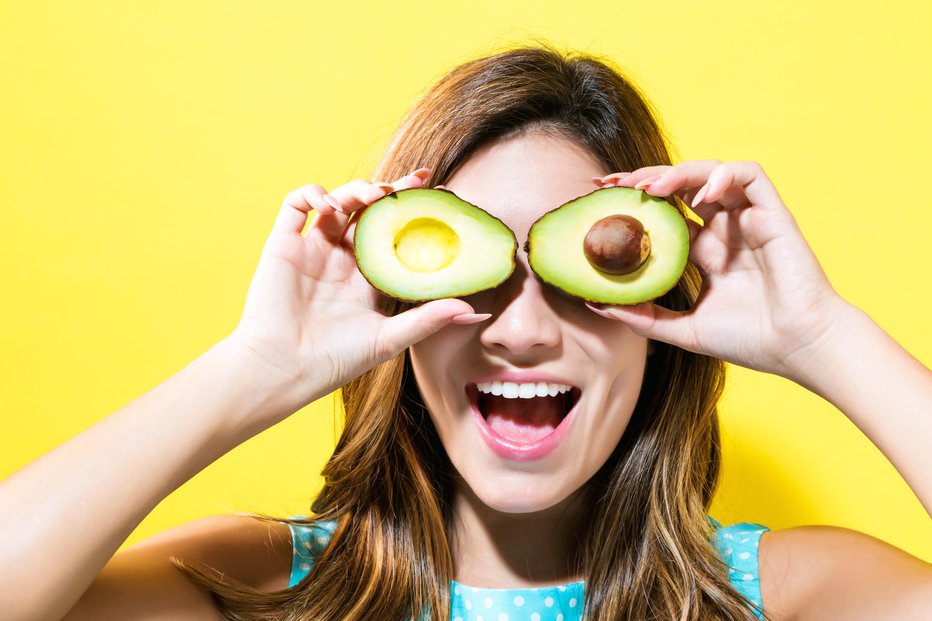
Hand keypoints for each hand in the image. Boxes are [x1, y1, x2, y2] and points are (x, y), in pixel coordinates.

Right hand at [229, 168, 488, 410]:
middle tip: (418, 180)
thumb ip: (430, 319)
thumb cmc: (335, 360)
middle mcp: (342, 260)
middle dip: (392, 192)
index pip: (395, 235)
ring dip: (357, 190)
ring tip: (375, 194)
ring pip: (338, 203)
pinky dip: (312, 193)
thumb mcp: (390, 338)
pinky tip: (329, 204)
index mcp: (368, 279)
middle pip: (369, 213)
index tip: (440, 196)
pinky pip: (295, 206)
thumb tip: (476, 313)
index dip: (415, 214)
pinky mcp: (283, 245)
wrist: (283, 369)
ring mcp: (312, 250)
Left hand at [585, 160, 848, 378]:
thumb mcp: (683, 329)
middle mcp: (724, 230)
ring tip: (648, 187)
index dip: (634, 203)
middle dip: (644, 178)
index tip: (600, 199)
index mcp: (705, 251)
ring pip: (709, 174)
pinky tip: (699, 193)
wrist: (799, 348)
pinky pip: (750, 176)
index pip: (665, 214)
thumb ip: (643, 316)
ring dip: (677, 173)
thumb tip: (595, 303)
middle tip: (611, 183)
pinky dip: (723, 175)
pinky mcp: (773, 213)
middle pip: (680, 188)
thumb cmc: (752, 340)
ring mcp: (748, 219)